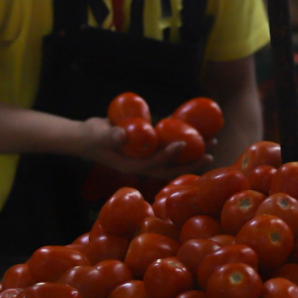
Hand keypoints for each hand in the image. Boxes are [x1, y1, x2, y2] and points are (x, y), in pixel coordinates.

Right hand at [73, 117, 214, 179]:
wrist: (84, 137)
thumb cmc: (89, 136)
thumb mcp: (98, 135)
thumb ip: (109, 136)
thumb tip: (122, 134)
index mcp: (132, 166)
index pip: (155, 164)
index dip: (170, 155)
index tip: (184, 144)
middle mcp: (142, 164)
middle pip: (170, 166)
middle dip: (191, 161)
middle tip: (211, 153)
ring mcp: (146, 157)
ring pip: (173, 157)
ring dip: (193, 152)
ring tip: (212, 142)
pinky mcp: (148, 147)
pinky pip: (168, 146)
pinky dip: (182, 140)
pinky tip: (196, 132)